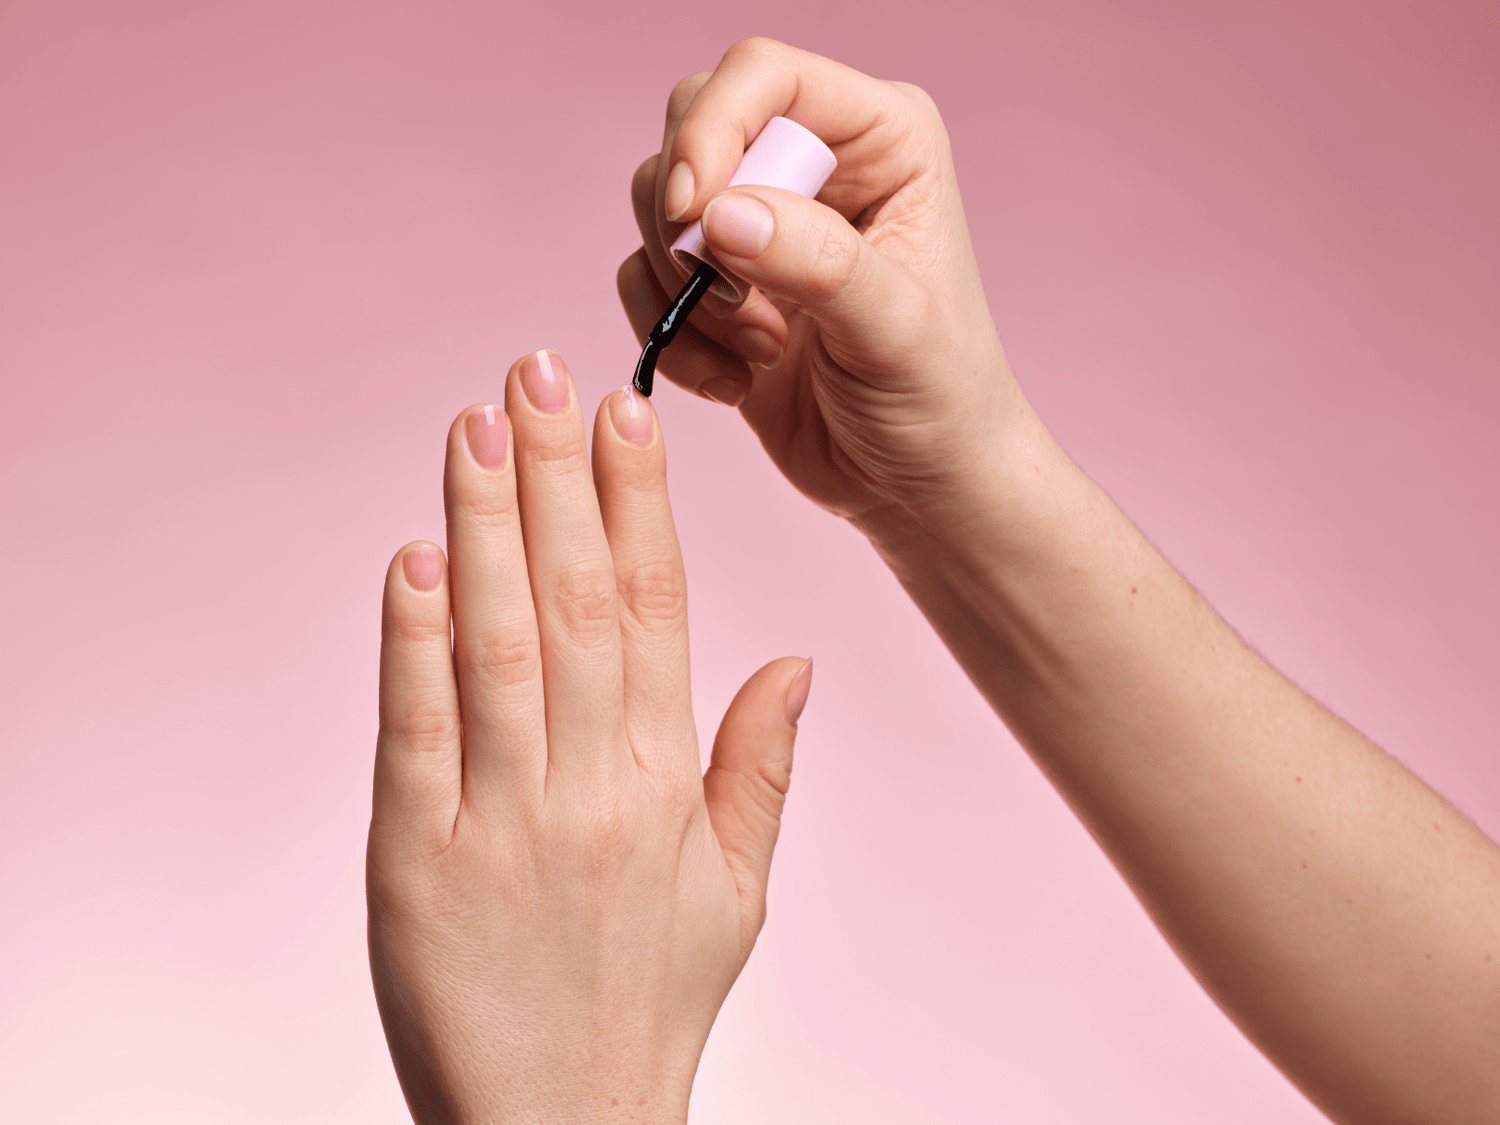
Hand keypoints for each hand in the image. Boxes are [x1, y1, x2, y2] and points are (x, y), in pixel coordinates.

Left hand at [366, 351, 812, 1124]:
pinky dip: (411, 637)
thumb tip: (793, 657)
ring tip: (476, 421)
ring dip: (486, 524)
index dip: (640, 502)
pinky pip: (415, 729)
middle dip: (558, 475)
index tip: (626, 410)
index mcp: (666, 783)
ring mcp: (498, 820)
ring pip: (496, 642)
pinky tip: (412, 554)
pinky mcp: (412, 859)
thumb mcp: (741, 892)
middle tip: (538, 367)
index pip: (657, 609)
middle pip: (574, 600)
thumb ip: (761, 765)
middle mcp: (589, 786)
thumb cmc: (653, 998)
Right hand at [617, 38, 1028, 529]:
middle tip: (736, 302)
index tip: (694, 215)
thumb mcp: (893, 330)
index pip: (762, 76)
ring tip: (760, 350)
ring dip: (685, 289)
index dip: (712, 130)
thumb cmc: (939, 401)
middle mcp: (815, 163)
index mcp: (881, 137)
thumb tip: (716, 215)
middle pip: (692, 126)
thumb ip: (815, 262)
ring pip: (658, 204)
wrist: (919, 487)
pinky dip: (670, 335)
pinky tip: (736, 383)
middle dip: (688, 220)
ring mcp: (760, 223)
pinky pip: (643, 277)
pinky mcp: (718, 286)